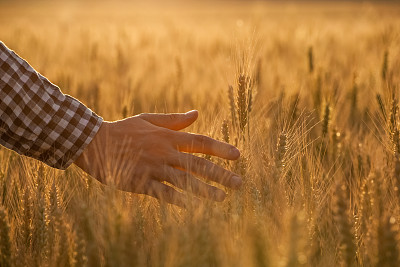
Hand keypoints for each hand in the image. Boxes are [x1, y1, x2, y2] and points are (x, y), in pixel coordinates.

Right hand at [74, 110, 241, 206]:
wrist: (95, 142)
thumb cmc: (124, 130)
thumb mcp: (149, 119)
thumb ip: (174, 120)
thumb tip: (197, 113)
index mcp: (168, 137)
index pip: (200, 142)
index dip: (220, 149)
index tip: (238, 156)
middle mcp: (165, 152)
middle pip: (198, 164)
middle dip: (220, 174)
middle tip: (239, 183)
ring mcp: (153, 168)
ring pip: (184, 180)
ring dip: (204, 190)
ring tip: (222, 198)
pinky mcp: (140, 182)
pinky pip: (162, 193)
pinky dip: (177, 200)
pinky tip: (192, 207)